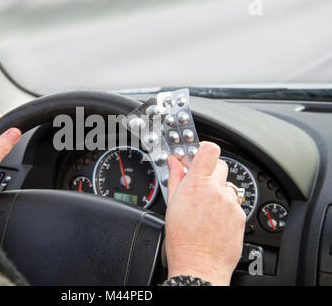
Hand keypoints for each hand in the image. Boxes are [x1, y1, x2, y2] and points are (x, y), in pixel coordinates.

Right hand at [165, 141, 245, 285]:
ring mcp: (230, 203)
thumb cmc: (182, 239)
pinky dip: (225, 207)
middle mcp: (217, 190)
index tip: (198, 154)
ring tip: (206, 209)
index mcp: (197, 184)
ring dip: (218, 191)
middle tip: (199, 186)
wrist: (199, 264)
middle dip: (209, 172)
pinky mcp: (240, 215)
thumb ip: (175, 178)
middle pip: (220, 165)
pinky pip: (233, 203)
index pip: (209, 150)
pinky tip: (214, 220)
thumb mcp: (172, 203)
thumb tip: (174, 162)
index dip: (204, 149)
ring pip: (227, 185)